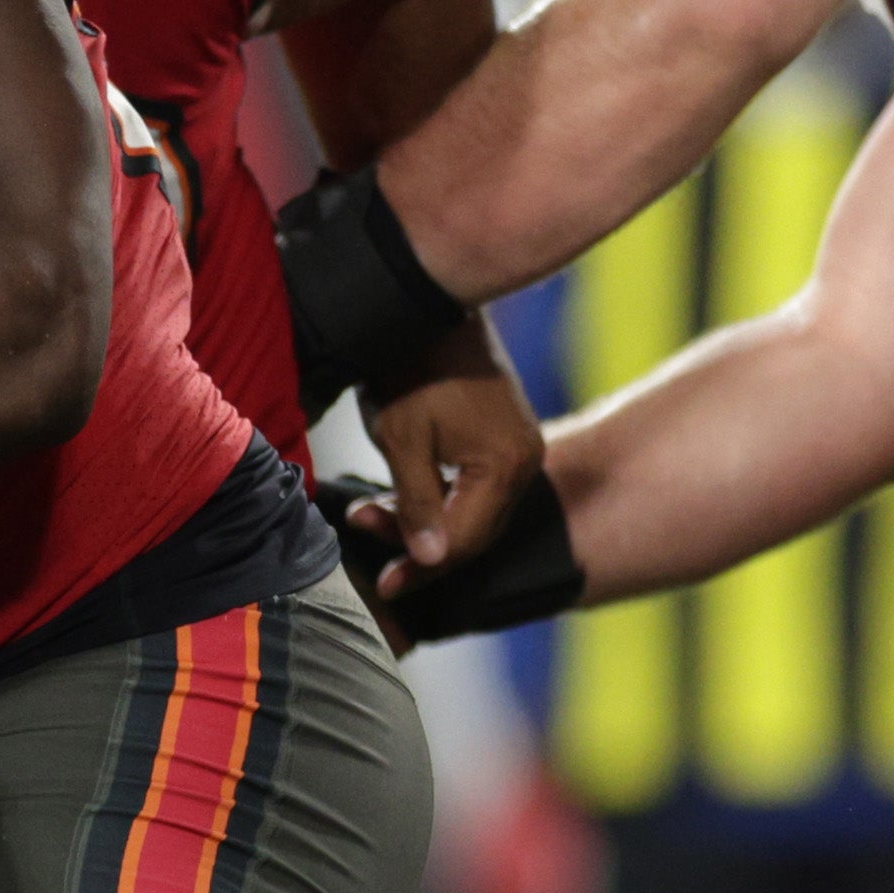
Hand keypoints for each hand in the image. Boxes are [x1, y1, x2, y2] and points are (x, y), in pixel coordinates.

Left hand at [358, 320, 541, 576]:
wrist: (426, 309)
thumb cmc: (409, 369)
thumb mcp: (402, 440)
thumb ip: (416, 504)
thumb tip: (430, 561)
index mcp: (506, 465)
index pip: (466, 540)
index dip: (423, 567)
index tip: (385, 584)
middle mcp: (525, 461)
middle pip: (474, 533)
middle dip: (420, 550)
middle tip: (376, 565)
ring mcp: (519, 450)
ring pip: (471, 513)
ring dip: (422, 524)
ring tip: (368, 517)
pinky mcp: (505, 440)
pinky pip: (474, 489)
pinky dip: (436, 500)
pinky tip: (396, 501)